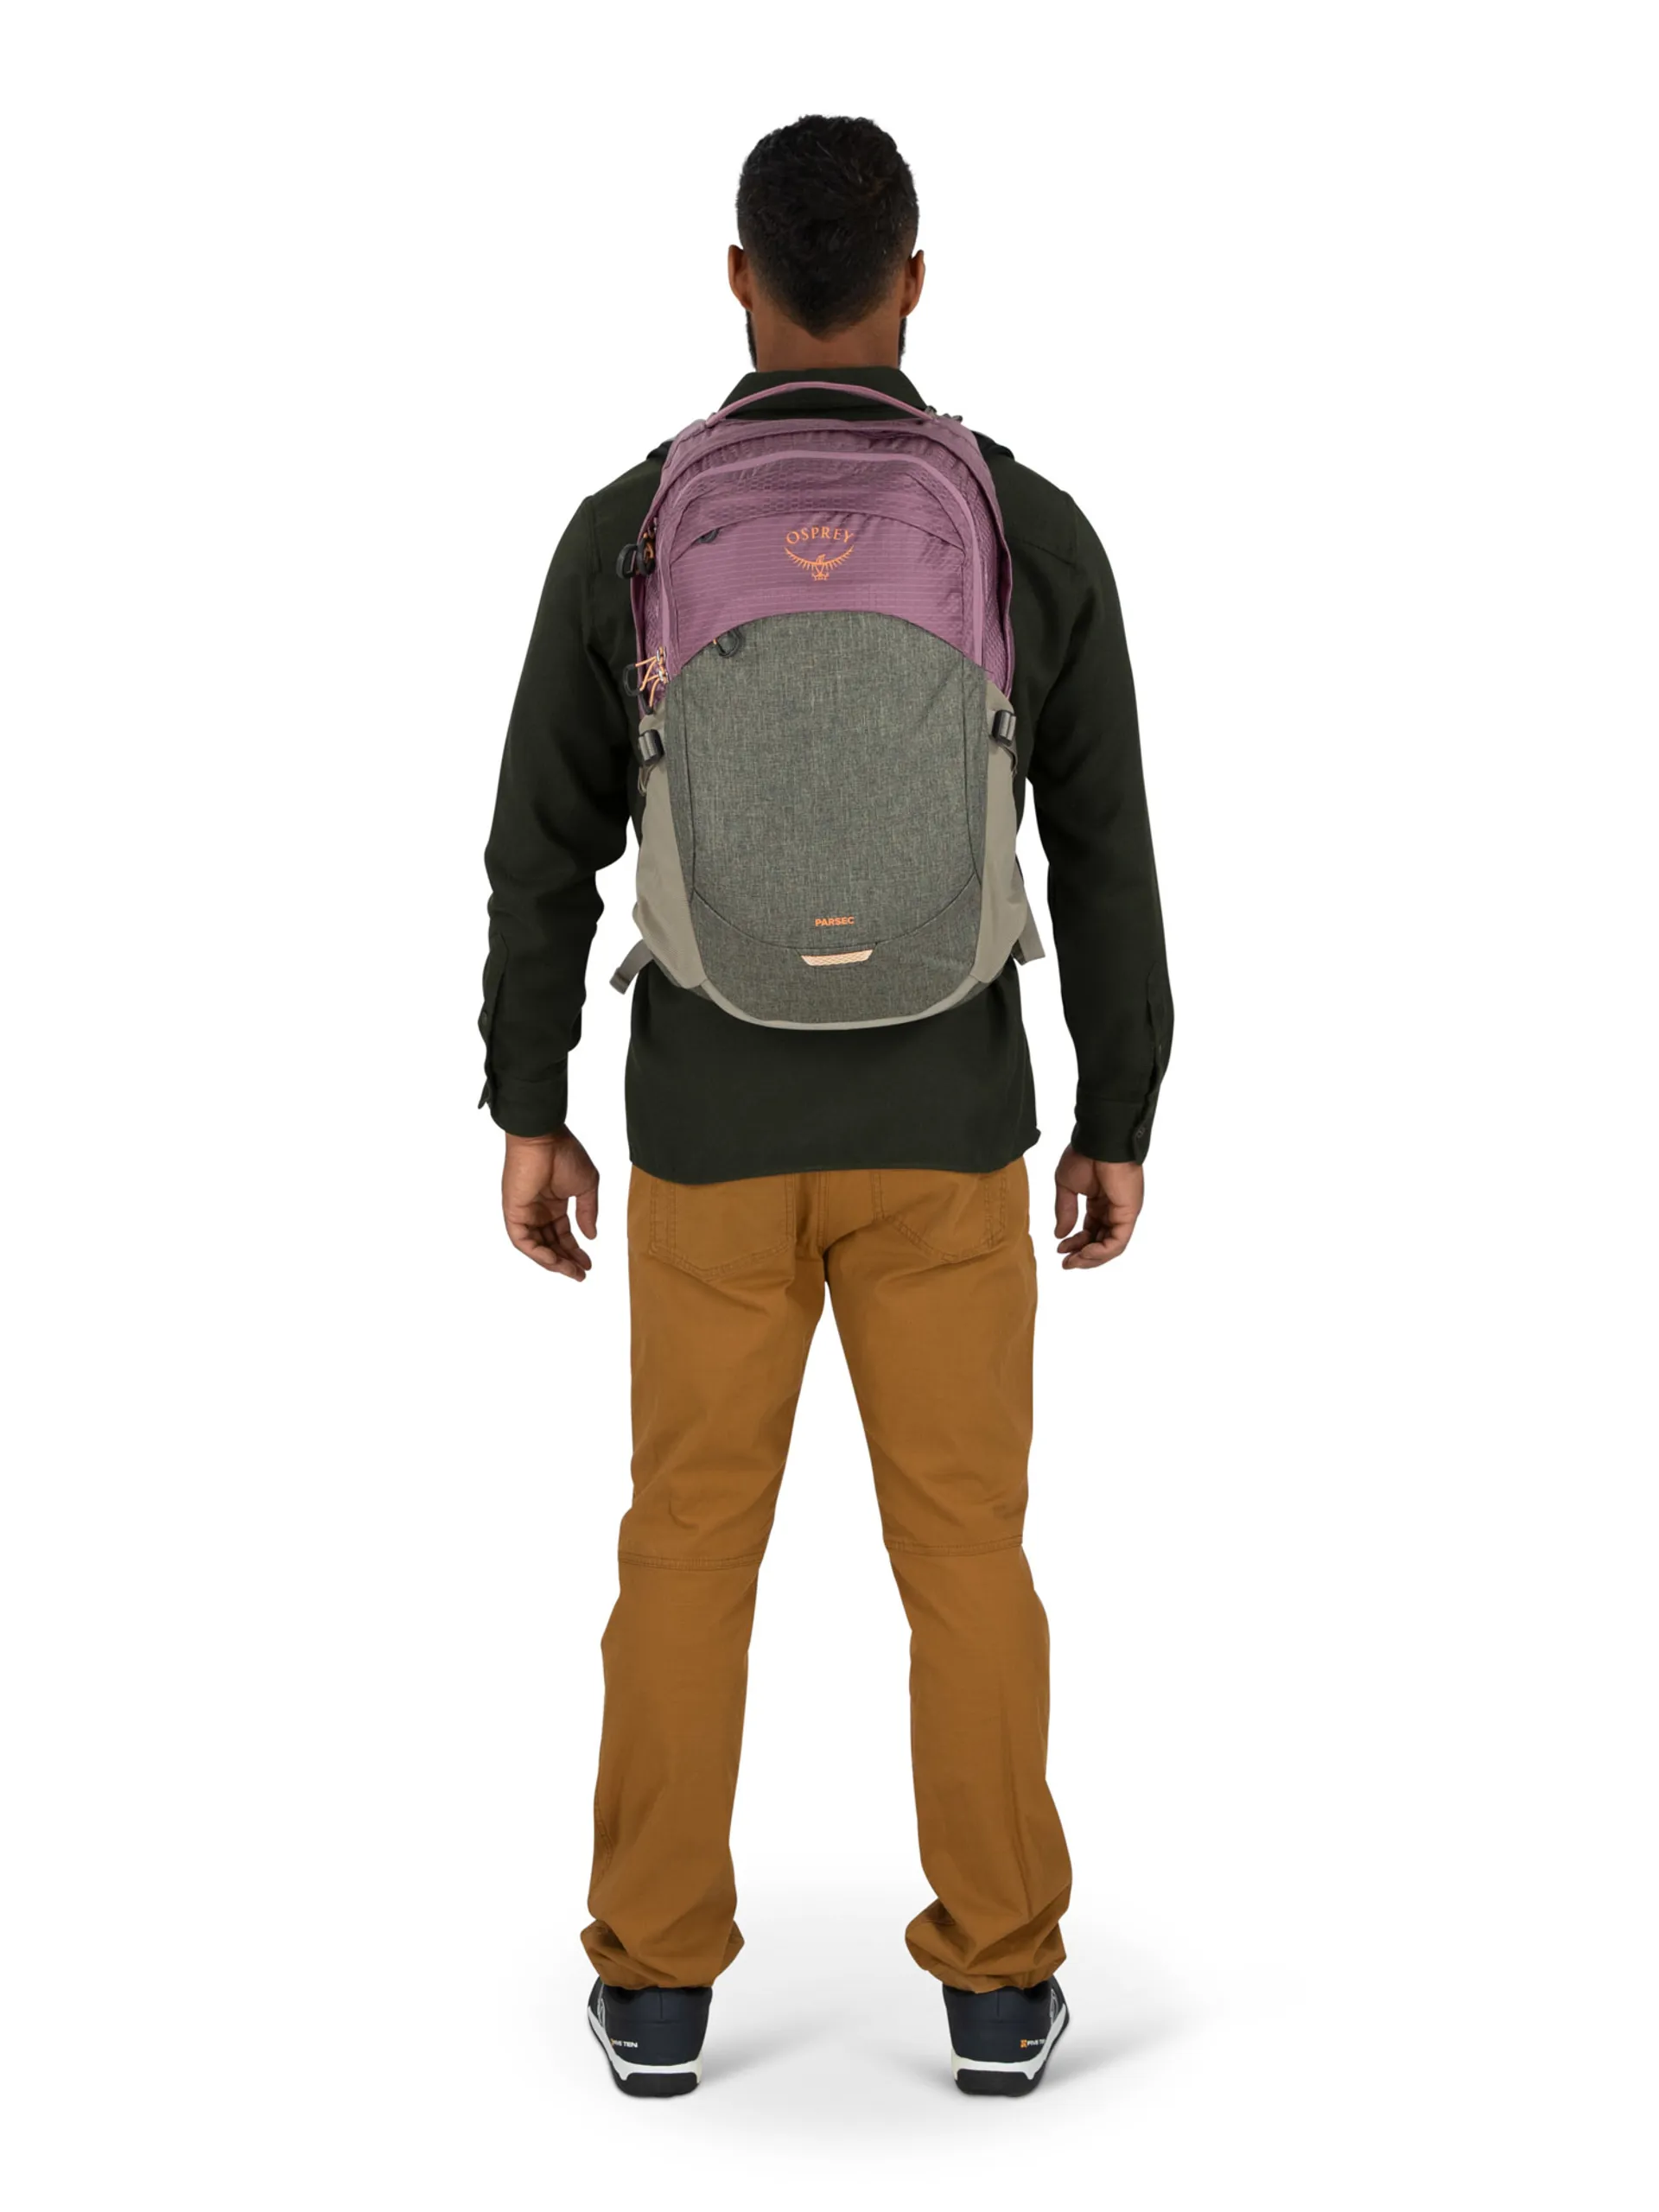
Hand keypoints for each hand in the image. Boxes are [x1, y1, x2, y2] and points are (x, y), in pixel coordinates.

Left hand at [501, 1128, 598, 1280]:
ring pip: (537, 1247)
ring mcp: (525, 1213)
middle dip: (566, 1261)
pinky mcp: (513, 1213)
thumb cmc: (565, 1155)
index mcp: (554, 1204)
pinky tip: (554, 1261)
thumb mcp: (586, 1187)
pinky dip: (537, 1253)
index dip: (575, 1250)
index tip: (589, 1264)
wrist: (544, 1139)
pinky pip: (523, 1241)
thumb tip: (591, 1236)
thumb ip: (588, 1212)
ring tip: (571, 1271)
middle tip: (581, 1274)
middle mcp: (538, 1211)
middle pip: (551, 1244)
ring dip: (553, 1262)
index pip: (563, 1234)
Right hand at [1053, 1147, 1143, 1269]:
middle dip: (1083, 1255)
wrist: (1098, 1140)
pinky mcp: (1128, 1213)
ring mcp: (1123, 1212)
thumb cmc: (1084, 1155)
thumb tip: (1060, 1235)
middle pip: (1101, 1242)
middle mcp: (1114, 1209)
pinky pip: (1118, 1241)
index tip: (1059, 1249)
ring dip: (1091, 1258)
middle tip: (1066, 1263)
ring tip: (1073, 1261)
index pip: (1091, 1230)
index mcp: (1101, 1202)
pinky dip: (1101, 1252)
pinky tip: (1084, 1253)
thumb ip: (1065, 1212)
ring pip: (1111, 1246)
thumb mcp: (1066, 1186)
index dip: (1076, 1243)